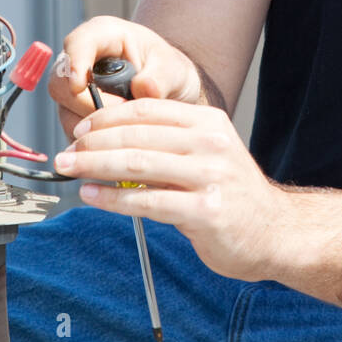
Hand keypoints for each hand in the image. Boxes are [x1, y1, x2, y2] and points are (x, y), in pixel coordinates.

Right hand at [47, 15, 203, 142]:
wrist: (168, 91)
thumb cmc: (167, 71)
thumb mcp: (172, 68)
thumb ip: (159, 77)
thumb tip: (142, 89)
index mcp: (102, 35)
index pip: (77, 44)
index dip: (74, 64)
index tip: (79, 86)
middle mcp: (80, 60)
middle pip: (60, 82)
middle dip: (87, 104)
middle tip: (122, 114)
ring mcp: (72, 88)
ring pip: (65, 111)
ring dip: (94, 124)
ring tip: (127, 124)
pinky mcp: (73, 113)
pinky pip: (74, 130)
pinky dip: (95, 138)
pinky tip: (118, 135)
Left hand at [53, 97, 288, 283]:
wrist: (275, 231)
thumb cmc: (232, 194)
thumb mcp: (208, 153)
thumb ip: (168, 143)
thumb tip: (109, 139)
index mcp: (208, 122)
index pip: (147, 110)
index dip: (107, 117)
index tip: (80, 128)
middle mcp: (210, 143)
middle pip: (136, 135)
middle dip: (92, 143)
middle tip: (66, 153)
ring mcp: (210, 176)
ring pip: (137, 164)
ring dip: (95, 166)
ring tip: (71, 170)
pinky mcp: (205, 210)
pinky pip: (147, 201)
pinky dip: (112, 199)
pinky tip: (92, 197)